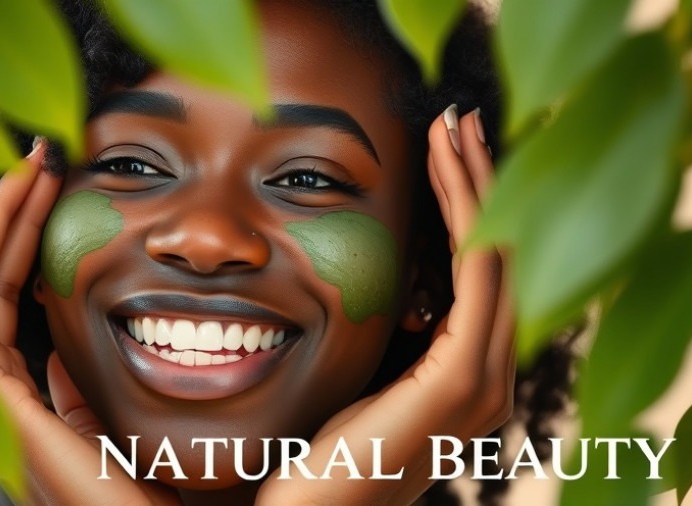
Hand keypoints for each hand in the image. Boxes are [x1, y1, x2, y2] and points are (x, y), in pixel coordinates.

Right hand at [0, 142, 179, 504]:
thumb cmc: (135, 490)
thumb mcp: (100, 427)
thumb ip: (73, 395)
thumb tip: (56, 360)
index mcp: (21, 397)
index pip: (7, 302)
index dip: (23, 241)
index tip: (50, 187)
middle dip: (9, 219)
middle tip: (35, 159)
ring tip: (18, 171)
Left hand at [256, 107, 513, 504]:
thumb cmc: (321, 455)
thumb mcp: (364, 381)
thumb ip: (394, 343)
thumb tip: (394, 296)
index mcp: (466, 372)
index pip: (483, 271)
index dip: (470, 205)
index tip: (445, 150)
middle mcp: (490, 373)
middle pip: (504, 253)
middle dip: (482, 182)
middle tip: (457, 121)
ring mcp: (483, 379)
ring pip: (498, 252)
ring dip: (478, 183)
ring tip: (453, 126)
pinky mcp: (461, 380)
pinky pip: (478, 274)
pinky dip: (470, 213)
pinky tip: (449, 167)